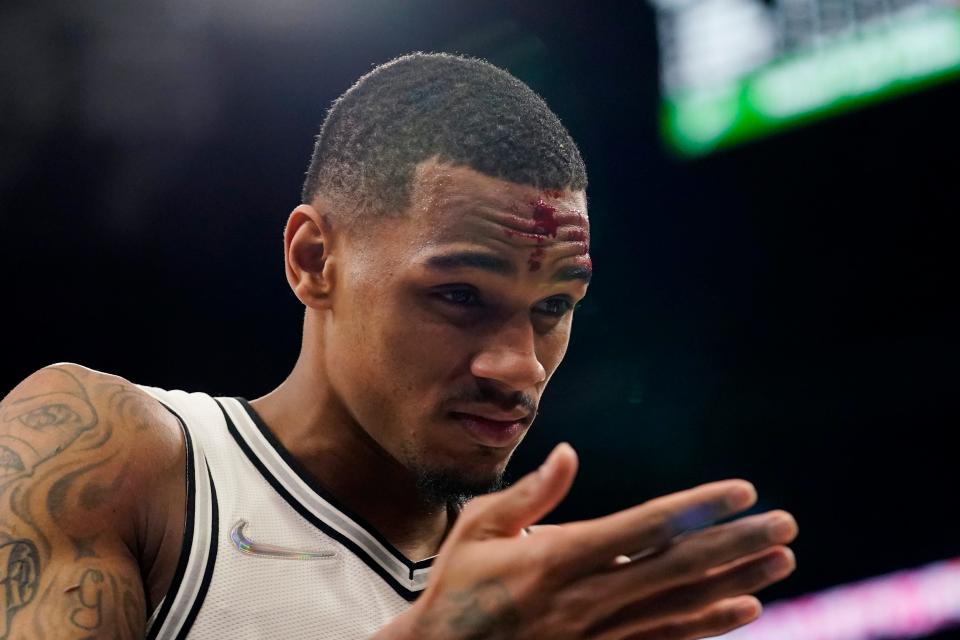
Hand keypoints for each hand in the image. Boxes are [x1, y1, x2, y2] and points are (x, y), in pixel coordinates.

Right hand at [378, 443, 796, 639]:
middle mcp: (586, 599)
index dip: (697, 508)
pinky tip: (745, 607)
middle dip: (735, 544)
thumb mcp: (478, 528)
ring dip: (735, 581)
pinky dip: (709, 625)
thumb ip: (530, 494)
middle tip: (785, 524)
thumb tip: (570, 453)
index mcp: (556, 559)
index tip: (742, 492)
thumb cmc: (457, 586)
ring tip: (781, 559)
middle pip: (677, 568)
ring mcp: (597, 634)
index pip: (643, 529)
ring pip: (681, 605)